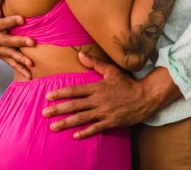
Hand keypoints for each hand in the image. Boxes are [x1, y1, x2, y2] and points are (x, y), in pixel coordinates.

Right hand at [0, 0, 34, 79]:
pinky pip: (11, 63)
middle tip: (33, 42)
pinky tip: (30, 76)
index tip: (23, 19)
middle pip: (8, 41)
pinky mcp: (2, 55)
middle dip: (20, 42)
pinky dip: (20, 69)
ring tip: (32, 64)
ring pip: (10, 55)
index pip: (3, 24)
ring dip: (21, 60)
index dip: (12, 21)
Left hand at [41, 52, 157, 138]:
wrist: (145, 97)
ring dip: (66, 123)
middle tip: (44, 112)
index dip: (61, 93)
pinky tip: (75, 135)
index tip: (48, 96)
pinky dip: (85, 132)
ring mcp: (104, 113)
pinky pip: (95, 128)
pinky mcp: (111, 122)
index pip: (75, 90)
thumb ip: (95, 64)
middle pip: (74, 105)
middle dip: (58, 109)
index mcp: (97, 87)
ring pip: (81, 118)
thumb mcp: (111, 71)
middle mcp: (98, 101)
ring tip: (54, 126)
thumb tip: (80, 55)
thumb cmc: (128, 83)